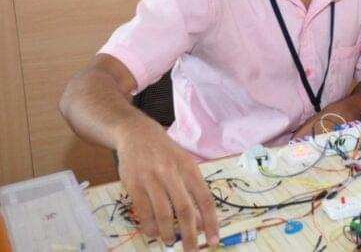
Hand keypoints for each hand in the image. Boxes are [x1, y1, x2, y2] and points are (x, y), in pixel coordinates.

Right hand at [115, 121, 218, 250]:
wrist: (136, 134)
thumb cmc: (165, 152)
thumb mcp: (184, 165)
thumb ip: (193, 191)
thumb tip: (201, 222)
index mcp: (189, 167)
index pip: (205, 198)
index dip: (211, 221)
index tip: (214, 240)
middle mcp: (171, 172)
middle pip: (185, 210)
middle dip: (190, 235)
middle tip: (192, 250)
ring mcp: (151, 178)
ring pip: (162, 214)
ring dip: (168, 234)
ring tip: (170, 242)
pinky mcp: (133, 184)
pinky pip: (143, 212)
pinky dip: (150, 227)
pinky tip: (154, 233)